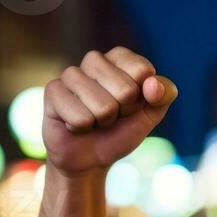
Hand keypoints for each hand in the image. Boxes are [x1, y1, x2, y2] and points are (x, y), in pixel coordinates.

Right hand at [42, 48, 177, 176]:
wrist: (90, 158)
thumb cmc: (121, 131)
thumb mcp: (151, 115)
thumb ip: (164, 95)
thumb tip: (153, 83)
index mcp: (122, 59)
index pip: (143, 70)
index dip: (142, 97)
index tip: (133, 104)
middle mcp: (95, 60)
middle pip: (126, 89)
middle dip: (123, 111)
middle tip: (113, 115)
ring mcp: (71, 74)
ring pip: (103, 105)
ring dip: (103, 121)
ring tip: (94, 120)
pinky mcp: (53, 90)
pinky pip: (80, 117)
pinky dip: (83, 128)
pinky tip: (75, 125)